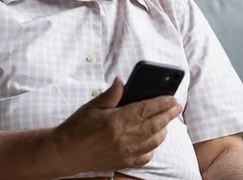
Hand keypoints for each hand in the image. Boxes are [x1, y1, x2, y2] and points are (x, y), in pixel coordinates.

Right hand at [51, 77, 182, 173]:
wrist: (65, 152)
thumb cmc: (77, 127)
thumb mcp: (92, 106)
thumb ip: (111, 94)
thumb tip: (122, 80)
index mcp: (117, 121)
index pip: (146, 109)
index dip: (162, 103)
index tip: (172, 97)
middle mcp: (124, 138)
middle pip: (154, 124)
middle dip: (168, 114)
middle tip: (177, 106)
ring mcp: (125, 152)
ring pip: (153, 141)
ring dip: (163, 130)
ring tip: (166, 121)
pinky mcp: (123, 162)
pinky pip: (145, 157)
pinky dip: (152, 148)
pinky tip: (152, 140)